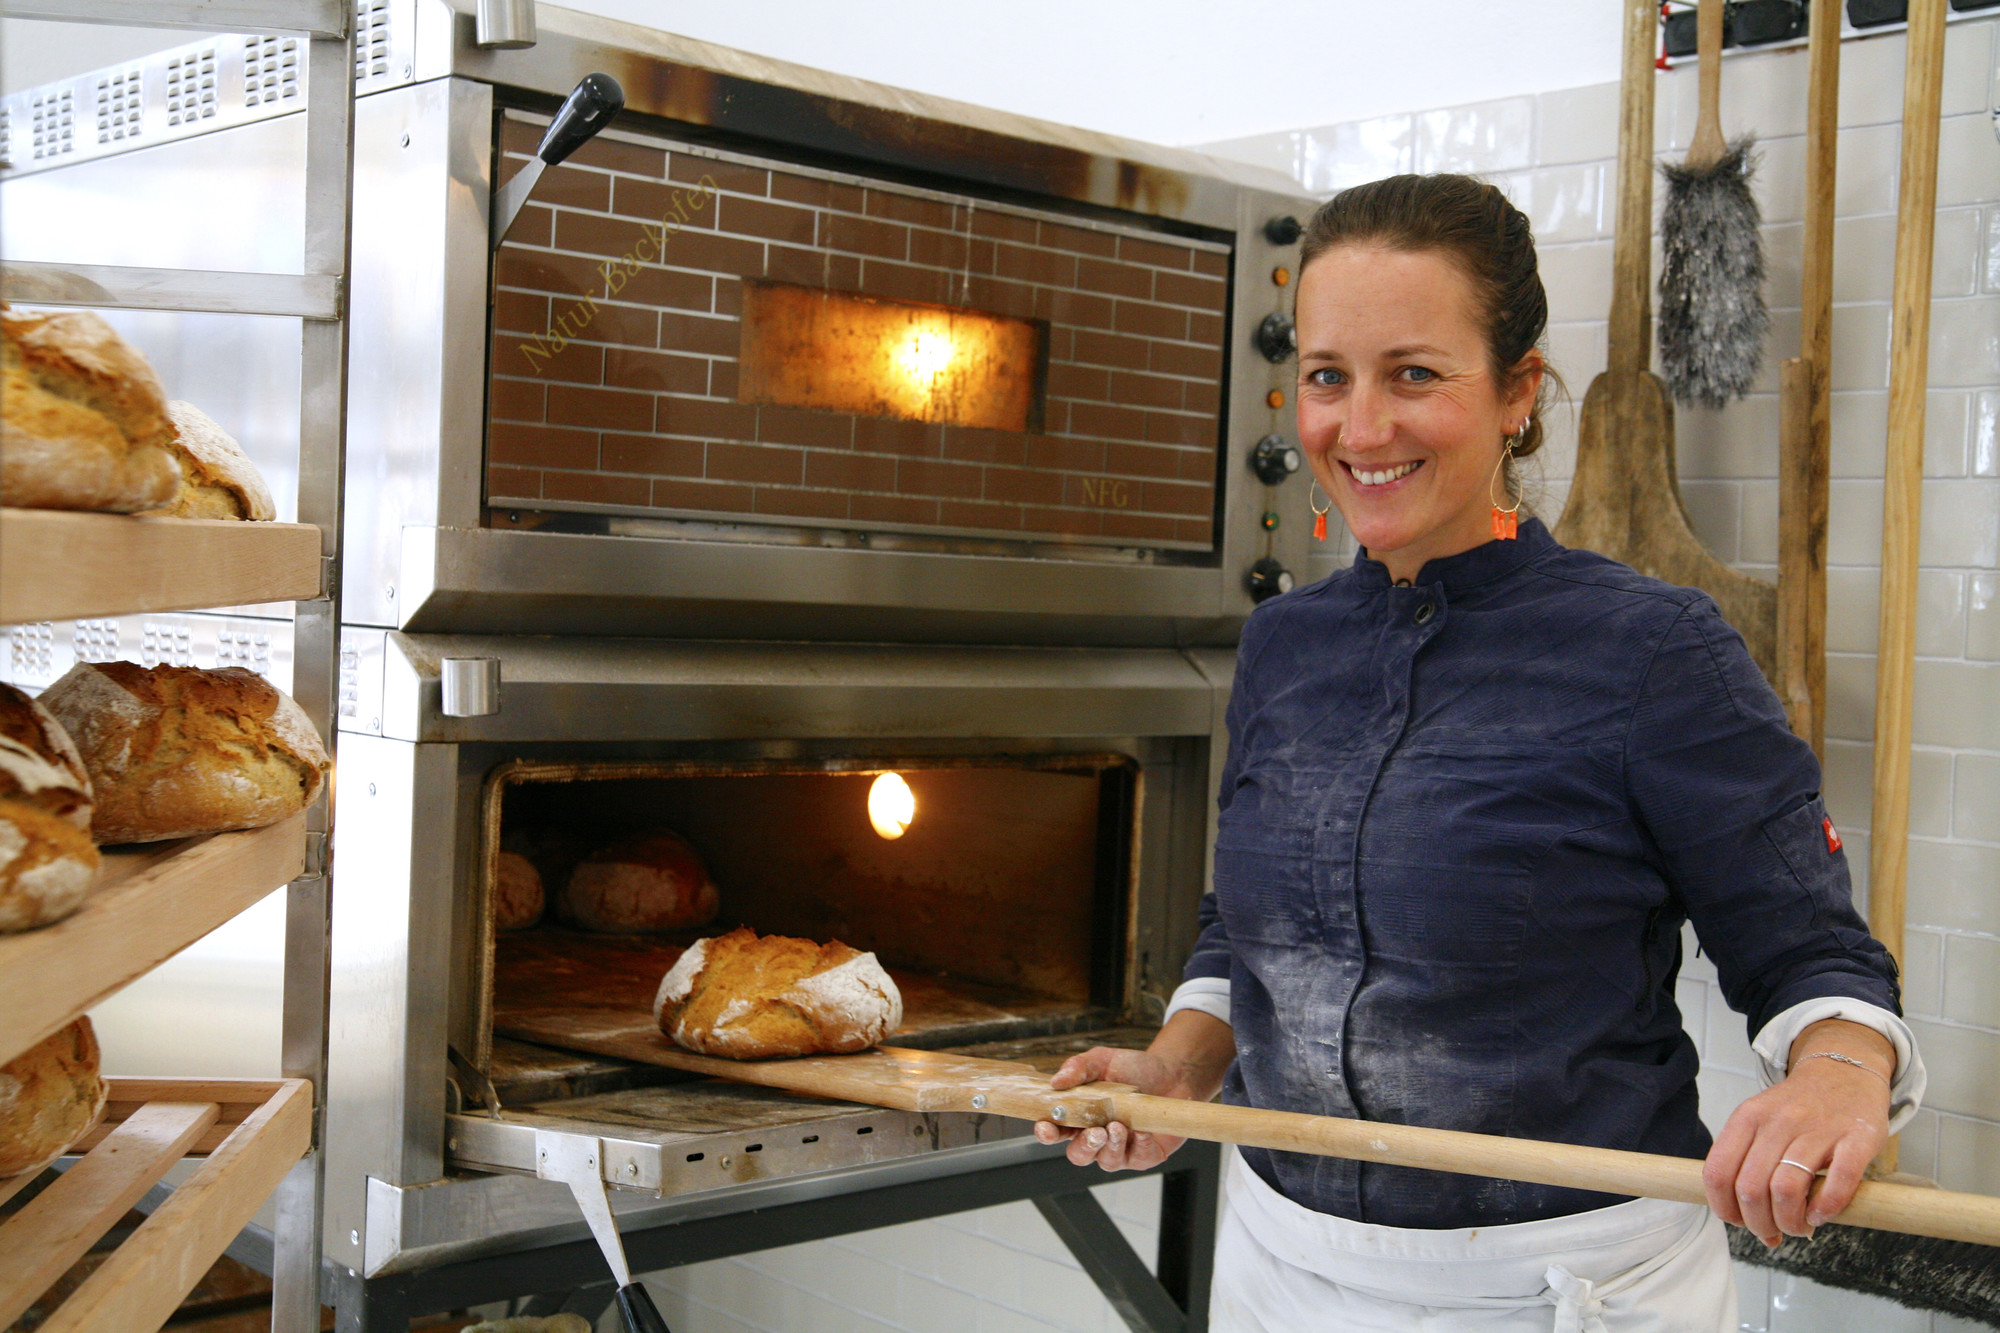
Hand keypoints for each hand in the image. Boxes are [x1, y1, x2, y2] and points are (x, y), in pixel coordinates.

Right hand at [1031, 1046, 1194, 1171]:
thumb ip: (1078, 1067)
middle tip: (1095, 1131)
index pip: (1056, 1131)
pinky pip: (1137, 1159)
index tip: (1046, 1128)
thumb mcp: (1103, 1060)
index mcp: (1081, 1116)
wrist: (1173, 1073)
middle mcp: (1098, 1136)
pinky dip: (1139, 1146)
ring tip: (1119, 1126)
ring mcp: (1121, 1148)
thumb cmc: (1134, 1068)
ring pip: (1106, 1161)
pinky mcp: (1145, 1155)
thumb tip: (1056, 1081)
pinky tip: (1143, 1130)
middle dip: (1084, 1146)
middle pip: (1079, 1155)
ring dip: (1111, 1146)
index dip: (1047, 1133)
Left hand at [1702, 1021, 1891, 1245]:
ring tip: (1798, 1227)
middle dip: (1758, 1223)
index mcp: (1747, 1118)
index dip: (1724, 1208)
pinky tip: (1821, 1215)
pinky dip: (1826, 1208)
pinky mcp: (1856, 1139)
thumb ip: (1746, 1160)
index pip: (1717, 1172)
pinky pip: (1838, 1180)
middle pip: (1751, 1189)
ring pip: (1786, 1189)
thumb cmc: (1798, 1107)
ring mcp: (1818, 1129)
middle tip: (1772, 1232)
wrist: (1844, 1072)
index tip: (1738, 1222)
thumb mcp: (1759, 1120)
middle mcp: (1778, 1122)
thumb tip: (1740, 1216)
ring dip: (1789, 1221)